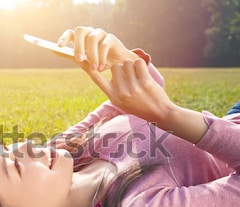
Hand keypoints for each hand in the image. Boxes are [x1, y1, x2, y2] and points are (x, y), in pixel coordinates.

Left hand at [57, 26, 138, 70]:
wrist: (117, 65)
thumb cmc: (97, 61)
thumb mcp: (84, 60)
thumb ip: (70, 55)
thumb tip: (52, 50)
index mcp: (81, 38)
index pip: (70, 33)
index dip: (64, 38)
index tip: (59, 46)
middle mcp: (90, 33)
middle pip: (80, 31)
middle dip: (78, 45)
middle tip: (78, 60)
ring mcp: (101, 34)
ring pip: (93, 38)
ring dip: (92, 54)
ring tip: (94, 68)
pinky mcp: (111, 38)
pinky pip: (104, 44)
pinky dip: (102, 57)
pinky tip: (101, 67)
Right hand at [88, 58, 207, 143]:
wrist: (159, 113)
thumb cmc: (138, 105)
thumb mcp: (121, 101)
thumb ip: (112, 88)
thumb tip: (108, 70)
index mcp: (112, 96)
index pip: (97, 79)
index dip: (88, 68)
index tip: (80, 59)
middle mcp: (121, 92)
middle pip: (115, 66)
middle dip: (122, 67)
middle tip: (129, 75)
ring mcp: (133, 88)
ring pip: (127, 63)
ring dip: (132, 65)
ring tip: (137, 76)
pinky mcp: (145, 82)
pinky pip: (138, 63)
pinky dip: (141, 65)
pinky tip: (143, 73)